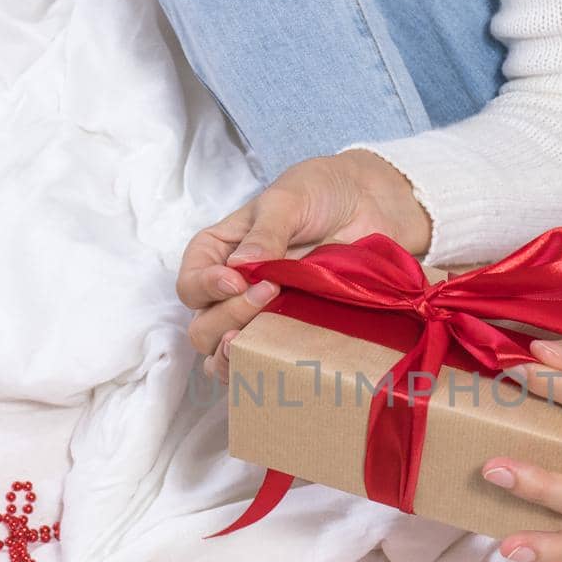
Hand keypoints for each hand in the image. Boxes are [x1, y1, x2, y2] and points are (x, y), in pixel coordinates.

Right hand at [180, 150, 431, 380]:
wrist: (371, 205)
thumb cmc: (321, 193)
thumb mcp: (288, 200)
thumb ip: (265, 233)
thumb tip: (242, 268)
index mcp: (219, 253)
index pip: (189, 285)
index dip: (205, 289)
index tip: (237, 280)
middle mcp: (231, 290)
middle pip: (203, 326)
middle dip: (229, 316)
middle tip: (271, 292)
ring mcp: (259, 316)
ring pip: (222, 355)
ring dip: (235, 353)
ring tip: (261, 339)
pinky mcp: (290, 334)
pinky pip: (259, 364)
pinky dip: (259, 368)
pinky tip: (276, 359)